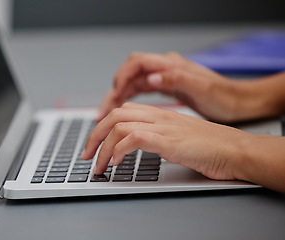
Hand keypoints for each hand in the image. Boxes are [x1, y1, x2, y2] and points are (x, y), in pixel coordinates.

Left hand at [84, 102, 249, 179]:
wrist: (235, 149)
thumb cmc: (209, 146)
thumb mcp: (177, 136)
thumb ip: (157, 134)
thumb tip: (137, 144)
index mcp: (160, 113)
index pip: (122, 111)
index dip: (103, 126)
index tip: (94, 144)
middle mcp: (158, 116)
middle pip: (114, 116)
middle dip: (94, 135)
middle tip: (86, 155)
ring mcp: (163, 126)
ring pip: (119, 126)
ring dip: (102, 147)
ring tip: (98, 164)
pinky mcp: (168, 140)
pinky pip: (134, 138)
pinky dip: (119, 150)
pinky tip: (116, 163)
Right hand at [96, 52, 253, 122]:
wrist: (238, 102)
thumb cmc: (223, 96)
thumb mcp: (202, 88)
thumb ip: (177, 80)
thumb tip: (152, 78)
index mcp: (171, 65)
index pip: (137, 63)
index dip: (122, 77)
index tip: (114, 94)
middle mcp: (164, 69)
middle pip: (129, 74)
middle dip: (113, 92)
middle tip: (101, 113)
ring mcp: (163, 78)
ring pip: (131, 85)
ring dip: (117, 100)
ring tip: (105, 117)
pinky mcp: (165, 88)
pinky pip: (139, 92)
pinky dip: (128, 102)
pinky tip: (121, 114)